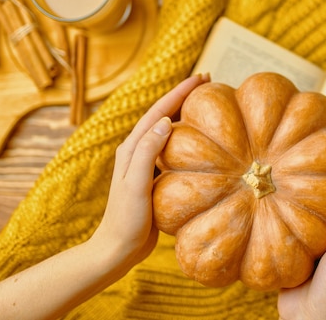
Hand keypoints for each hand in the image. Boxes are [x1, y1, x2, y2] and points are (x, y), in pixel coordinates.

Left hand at [90, 73, 209, 274]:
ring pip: (170, 131)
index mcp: (132, 148)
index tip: (201, 77)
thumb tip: (165, 122)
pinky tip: (204, 143)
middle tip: (208, 81)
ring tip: (208, 105)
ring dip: (187, 114)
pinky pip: (176, 150)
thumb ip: (147, 153)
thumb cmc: (126, 219)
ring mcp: (147, 164)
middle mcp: (138, 151)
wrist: (118, 249)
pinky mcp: (156, 177)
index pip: (158, 112)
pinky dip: (190, 139)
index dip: (178, 92)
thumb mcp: (135, 185)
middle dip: (183, 96)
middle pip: (163, 115)